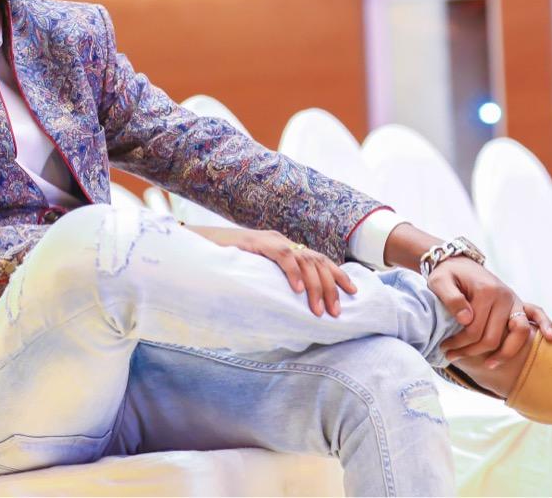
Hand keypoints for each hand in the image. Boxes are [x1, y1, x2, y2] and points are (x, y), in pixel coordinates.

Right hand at [184, 225, 355, 316]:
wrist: (198, 243)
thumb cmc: (225, 262)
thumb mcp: (254, 273)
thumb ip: (272, 283)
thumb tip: (287, 307)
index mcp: (284, 247)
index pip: (318, 259)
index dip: (337, 275)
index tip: (353, 293)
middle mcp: (281, 240)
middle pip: (317, 261)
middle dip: (331, 286)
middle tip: (337, 312)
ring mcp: (269, 239)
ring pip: (304, 260)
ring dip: (315, 286)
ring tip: (319, 309)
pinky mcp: (256, 242)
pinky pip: (281, 255)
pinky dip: (292, 272)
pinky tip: (298, 290)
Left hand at [426, 256, 551, 367]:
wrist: (459, 261)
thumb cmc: (447, 274)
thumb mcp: (439, 282)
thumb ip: (451, 299)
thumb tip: (466, 320)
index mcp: (485, 291)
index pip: (474, 330)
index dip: (459, 343)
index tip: (445, 348)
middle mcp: (503, 295)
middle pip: (493, 337)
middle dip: (472, 351)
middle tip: (452, 355)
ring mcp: (514, 299)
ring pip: (518, 333)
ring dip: (504, 353)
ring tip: (488, 365)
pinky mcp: (519, 301)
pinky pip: (537, 313)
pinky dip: (545, 325)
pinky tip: (549, 338)